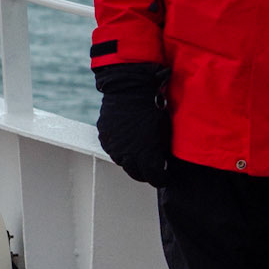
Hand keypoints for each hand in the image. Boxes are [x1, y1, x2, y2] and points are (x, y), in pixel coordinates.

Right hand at [94, 62, 170, 184]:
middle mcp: (127, 157)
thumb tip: (162, 161)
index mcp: (146, 157)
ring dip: (131, 161)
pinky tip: (127, 141)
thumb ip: (161, 151)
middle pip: (137, 174)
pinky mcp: (103, 138)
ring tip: (138, 154)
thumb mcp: (164, 132)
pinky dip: (120, 149)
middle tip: (152, 168)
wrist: (131, 89)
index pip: (155, 179)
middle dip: (145, 173)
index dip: (161, 178)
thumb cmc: (154, 108)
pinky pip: (113, 149)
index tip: (164, 175)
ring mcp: (113, 148)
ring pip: (123, 163)